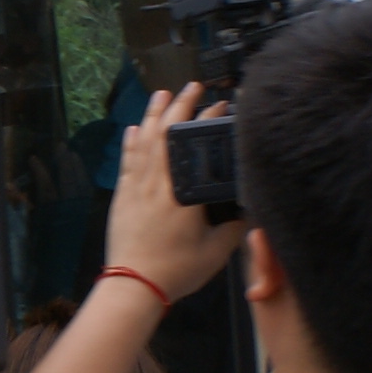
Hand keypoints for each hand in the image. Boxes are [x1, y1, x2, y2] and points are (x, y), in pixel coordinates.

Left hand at [101, 85, 247, 304]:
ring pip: (144, 141)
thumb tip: (249, 205)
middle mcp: (156, 183)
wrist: (133, 286)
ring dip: (153, 114)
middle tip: (191, 86)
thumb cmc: (176, 270)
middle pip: (165, 133)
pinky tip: (135, 128)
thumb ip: (235, 225)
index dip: (206, 120)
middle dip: (178, 105)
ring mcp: (135, 188)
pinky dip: (132, 142)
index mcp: (180, 193)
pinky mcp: (122, 197)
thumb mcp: (217, 250)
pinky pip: (127, 161)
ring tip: (161, 94)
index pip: (192, 144)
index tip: (219, 104)